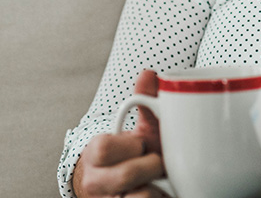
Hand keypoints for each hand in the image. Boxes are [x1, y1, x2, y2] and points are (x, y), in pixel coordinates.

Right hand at [73, 70, 166, 197]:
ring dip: (157, 187)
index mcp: (95, 155)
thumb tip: (148, 74)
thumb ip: (147, 103)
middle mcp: (97, 183)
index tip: (143, 143)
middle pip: (123, 177)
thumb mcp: (143, 129)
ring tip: (163, 179)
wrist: (136, 184)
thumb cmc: (140, 153)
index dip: (130, 145)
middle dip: (151, 165)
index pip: (102, 148)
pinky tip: (164, 192)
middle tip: (160, 160)